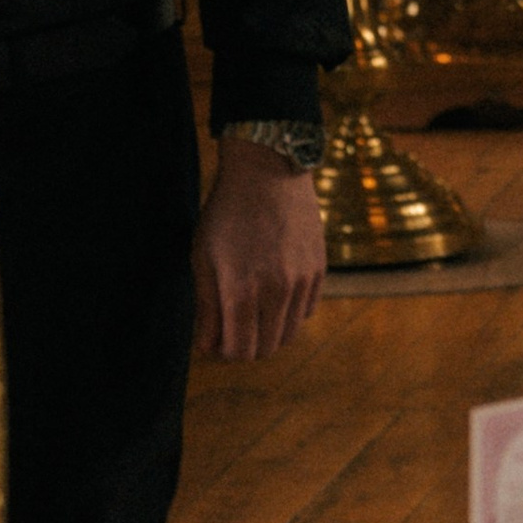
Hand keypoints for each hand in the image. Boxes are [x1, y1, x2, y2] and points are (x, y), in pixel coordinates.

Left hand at [193, 139, 326, 359]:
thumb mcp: (203, 258)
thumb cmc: (227, 213)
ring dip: (270, 331)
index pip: (239, 352)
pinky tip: (276, 291)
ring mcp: (302, 279)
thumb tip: (208, 348)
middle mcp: (276, 291)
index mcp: (241, 292)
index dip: (225, 352)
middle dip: (247, 347)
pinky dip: (290, 312)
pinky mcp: (319, 267)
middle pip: (266, 349)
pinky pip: (307, 310)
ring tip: (254, 309)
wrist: (267, 170)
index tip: (217, 337)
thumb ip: (207, 308)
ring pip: (289, 334)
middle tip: (233, 326)